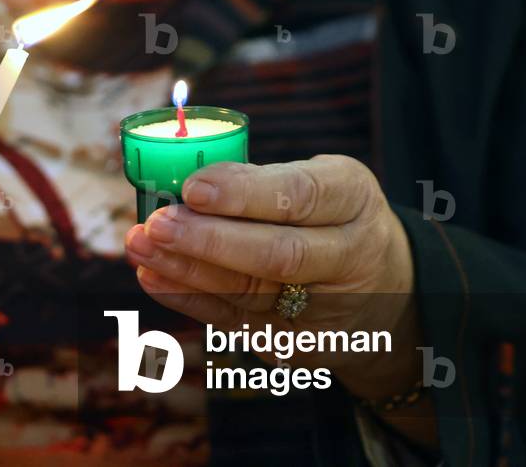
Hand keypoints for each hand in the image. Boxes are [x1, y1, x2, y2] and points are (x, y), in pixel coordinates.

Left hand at [124, 156, 425, 411]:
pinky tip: (153, 276)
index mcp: (353, 198)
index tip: (193, 188)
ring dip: (185, 269)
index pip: (303, 196)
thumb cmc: (328, 217)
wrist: (385, 289)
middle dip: (209, 241)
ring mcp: (325, 309)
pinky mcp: (296, 344)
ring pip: (249, 292)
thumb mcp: (317, 180)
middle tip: (156, 224)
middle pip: (278, 255)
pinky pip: (233, 320)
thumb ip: (259, 181)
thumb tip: (178, 181)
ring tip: (140, 245)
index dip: (245, 194)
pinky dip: (188, 298)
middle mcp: (348, 256)